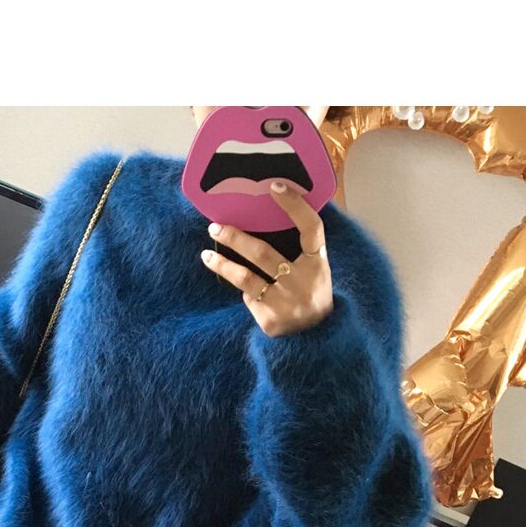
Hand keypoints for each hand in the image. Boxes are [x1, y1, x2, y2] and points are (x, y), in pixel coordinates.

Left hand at [200, 183, 332, 337]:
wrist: (316, 340)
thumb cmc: (310, 293)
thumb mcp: (315, 270)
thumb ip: (300, 248)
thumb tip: (268, 213)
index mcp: (319, 265)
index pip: (311, 229)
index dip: (295, 206)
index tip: (275, 186)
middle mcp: (304, 284)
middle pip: (264, 254)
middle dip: (236, 238)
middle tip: (214, 226)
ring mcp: (286, 304)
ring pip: (246, 279)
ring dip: (222, 264)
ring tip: (206, 254)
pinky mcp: (270, 321)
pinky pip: (248, 297)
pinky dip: (242, 289)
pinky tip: (237, 285)